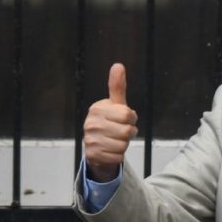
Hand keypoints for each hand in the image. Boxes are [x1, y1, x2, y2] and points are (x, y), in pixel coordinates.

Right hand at [83, 63, 137, 182]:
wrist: (97, 147)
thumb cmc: (110, 122)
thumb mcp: (116, 105)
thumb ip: (117, 87)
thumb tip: (118, 65)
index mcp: (97, 109)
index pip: (128, 115)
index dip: (131, 119)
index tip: (125, 119)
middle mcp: (90, 123)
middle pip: (127, 131)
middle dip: (129, 133)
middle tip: (120, 132)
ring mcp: (90, 140)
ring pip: (123, 145)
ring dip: (124, 145)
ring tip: (115, 141)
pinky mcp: (92, 155)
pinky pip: (118, 156)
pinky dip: (118, 155)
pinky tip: (110, 151)